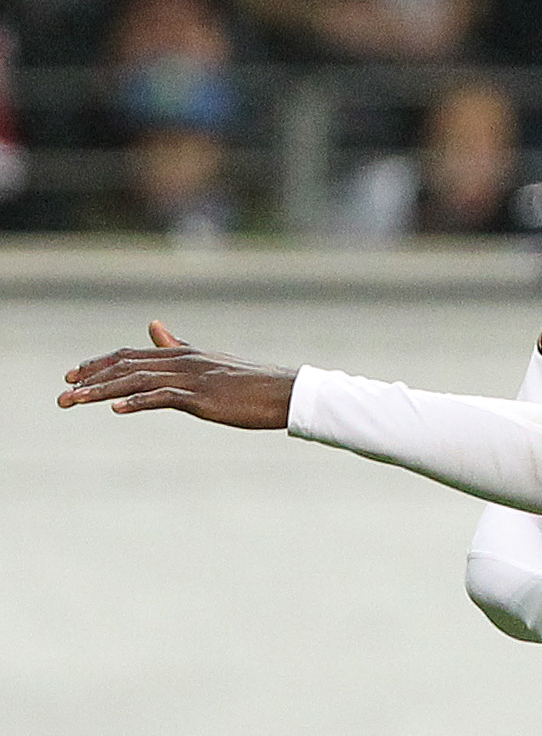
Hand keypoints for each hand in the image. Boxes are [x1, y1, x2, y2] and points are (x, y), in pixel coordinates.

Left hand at [58, 321, 296, 428]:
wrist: (285, 392)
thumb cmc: (251, 382)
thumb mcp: (210, 361)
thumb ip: (177, 345)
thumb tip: (153, 326)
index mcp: (184, 354)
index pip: (131, 355)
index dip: (99, 364)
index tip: (73, 374)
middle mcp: (183, 362)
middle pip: (127, 366)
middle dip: (91, 379)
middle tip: (62, 392)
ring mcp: (192, 379)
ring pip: (137, 380)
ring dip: (102, 391)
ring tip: (74, 401)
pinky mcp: (203, 398)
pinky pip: (164, 398)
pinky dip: (138, 401)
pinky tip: (116, 409)